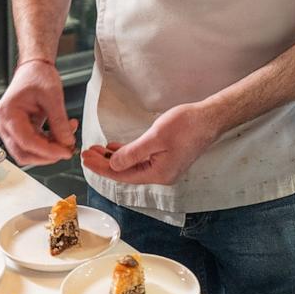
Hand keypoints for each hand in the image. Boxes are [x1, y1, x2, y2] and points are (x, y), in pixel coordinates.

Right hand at [0, 60, 77, 166]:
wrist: (33, 68)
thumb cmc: (38, 76)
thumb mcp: (53, 96)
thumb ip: (59, 121)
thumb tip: (67, 143)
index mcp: (8, 113)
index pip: (26, 141)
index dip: (47, 151)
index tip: (65, 152)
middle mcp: (3, 124)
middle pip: (23, 153)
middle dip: (47, 156)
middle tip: (67, 150)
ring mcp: (8, 129)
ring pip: (27, 152)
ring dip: (49, 150)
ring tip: (68, 137)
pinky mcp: (17, 130)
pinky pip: (32, 144)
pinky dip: (48, 143)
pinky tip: (62, 133)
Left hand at [81, 102, 216, 184]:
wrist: (209, 119)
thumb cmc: (186, 125)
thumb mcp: (155, 138)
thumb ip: (133, 153)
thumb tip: (114, 165)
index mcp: (158, 174)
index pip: (122, 175)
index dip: (101, 167)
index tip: (85, 159)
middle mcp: (160, 175)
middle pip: (125, 172)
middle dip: (104, 163)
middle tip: (86, 152)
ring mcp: (164, 167)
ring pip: (132, 166)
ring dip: (113, 158)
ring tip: (96, 149)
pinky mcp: (166, 158)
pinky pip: (140, 160)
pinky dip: (126, 154)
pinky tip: (115, 148)